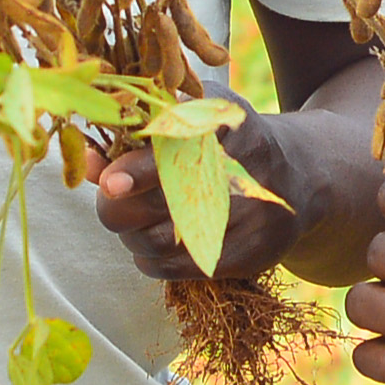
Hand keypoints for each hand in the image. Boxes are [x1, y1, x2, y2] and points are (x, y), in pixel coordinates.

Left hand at [88, 100, 380, 298]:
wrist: (298, 176)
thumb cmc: (227, 140)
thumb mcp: (193, 116)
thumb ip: (136, 133)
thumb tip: (86, 159)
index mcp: (230, 123)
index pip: (181, 147)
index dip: (141, 168)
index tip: (110, 182)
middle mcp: (250, 170)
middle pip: (165, 202)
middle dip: (121, 206)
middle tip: (110, 198)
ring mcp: (255, 218)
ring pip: (163, 241)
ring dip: (132, 234)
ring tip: (135, 219)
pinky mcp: (253, 256)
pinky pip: (177, 268)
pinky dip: (151, 258)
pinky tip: (157, 240)